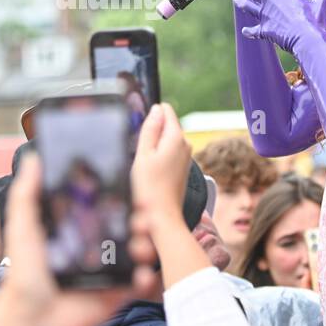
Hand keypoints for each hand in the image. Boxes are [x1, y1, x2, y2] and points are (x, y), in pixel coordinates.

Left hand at [0, 153, 155, 325]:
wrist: (31, 318)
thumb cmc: (24, 271)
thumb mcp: (22, 225)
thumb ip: (27, 192)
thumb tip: (32, 157)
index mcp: (76, 228)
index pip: (104, 206)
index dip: (121, 195)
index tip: (134, 186)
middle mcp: (94, 246)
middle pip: (126, 225)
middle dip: (140, 217)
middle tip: (144, 214)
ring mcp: (108, 270)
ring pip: (136, 250)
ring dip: (146, 243)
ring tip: (142, 243)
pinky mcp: (115, 293)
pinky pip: (137, 282)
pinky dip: (145, 276)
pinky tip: (141, 272)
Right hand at [129, 102, 211, 290]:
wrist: (162, 217)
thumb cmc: (149, 188)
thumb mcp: (143, 153)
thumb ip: (150, 128)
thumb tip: (156, 109)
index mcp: (176, 137)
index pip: (166, 110)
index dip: (151, 115)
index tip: (140, 128)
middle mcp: (185, 145)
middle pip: (166, 125)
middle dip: (152, 132)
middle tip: (139, 152)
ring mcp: (186, 157)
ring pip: (166, 140)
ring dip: (154, 147)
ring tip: (144, 165)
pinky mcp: (182, 168)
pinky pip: (169, 153)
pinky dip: (158, 158)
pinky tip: (150, 173)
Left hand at [226, 0, 325, 54]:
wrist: (309, 41)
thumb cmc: (315, 21)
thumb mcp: (320, 1)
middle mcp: (271, 2)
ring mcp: (266, 16)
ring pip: (249, 7)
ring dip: (242, 3)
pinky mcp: (265, 30)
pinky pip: (255, 30)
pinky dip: (251, 30)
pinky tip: (246, 30)